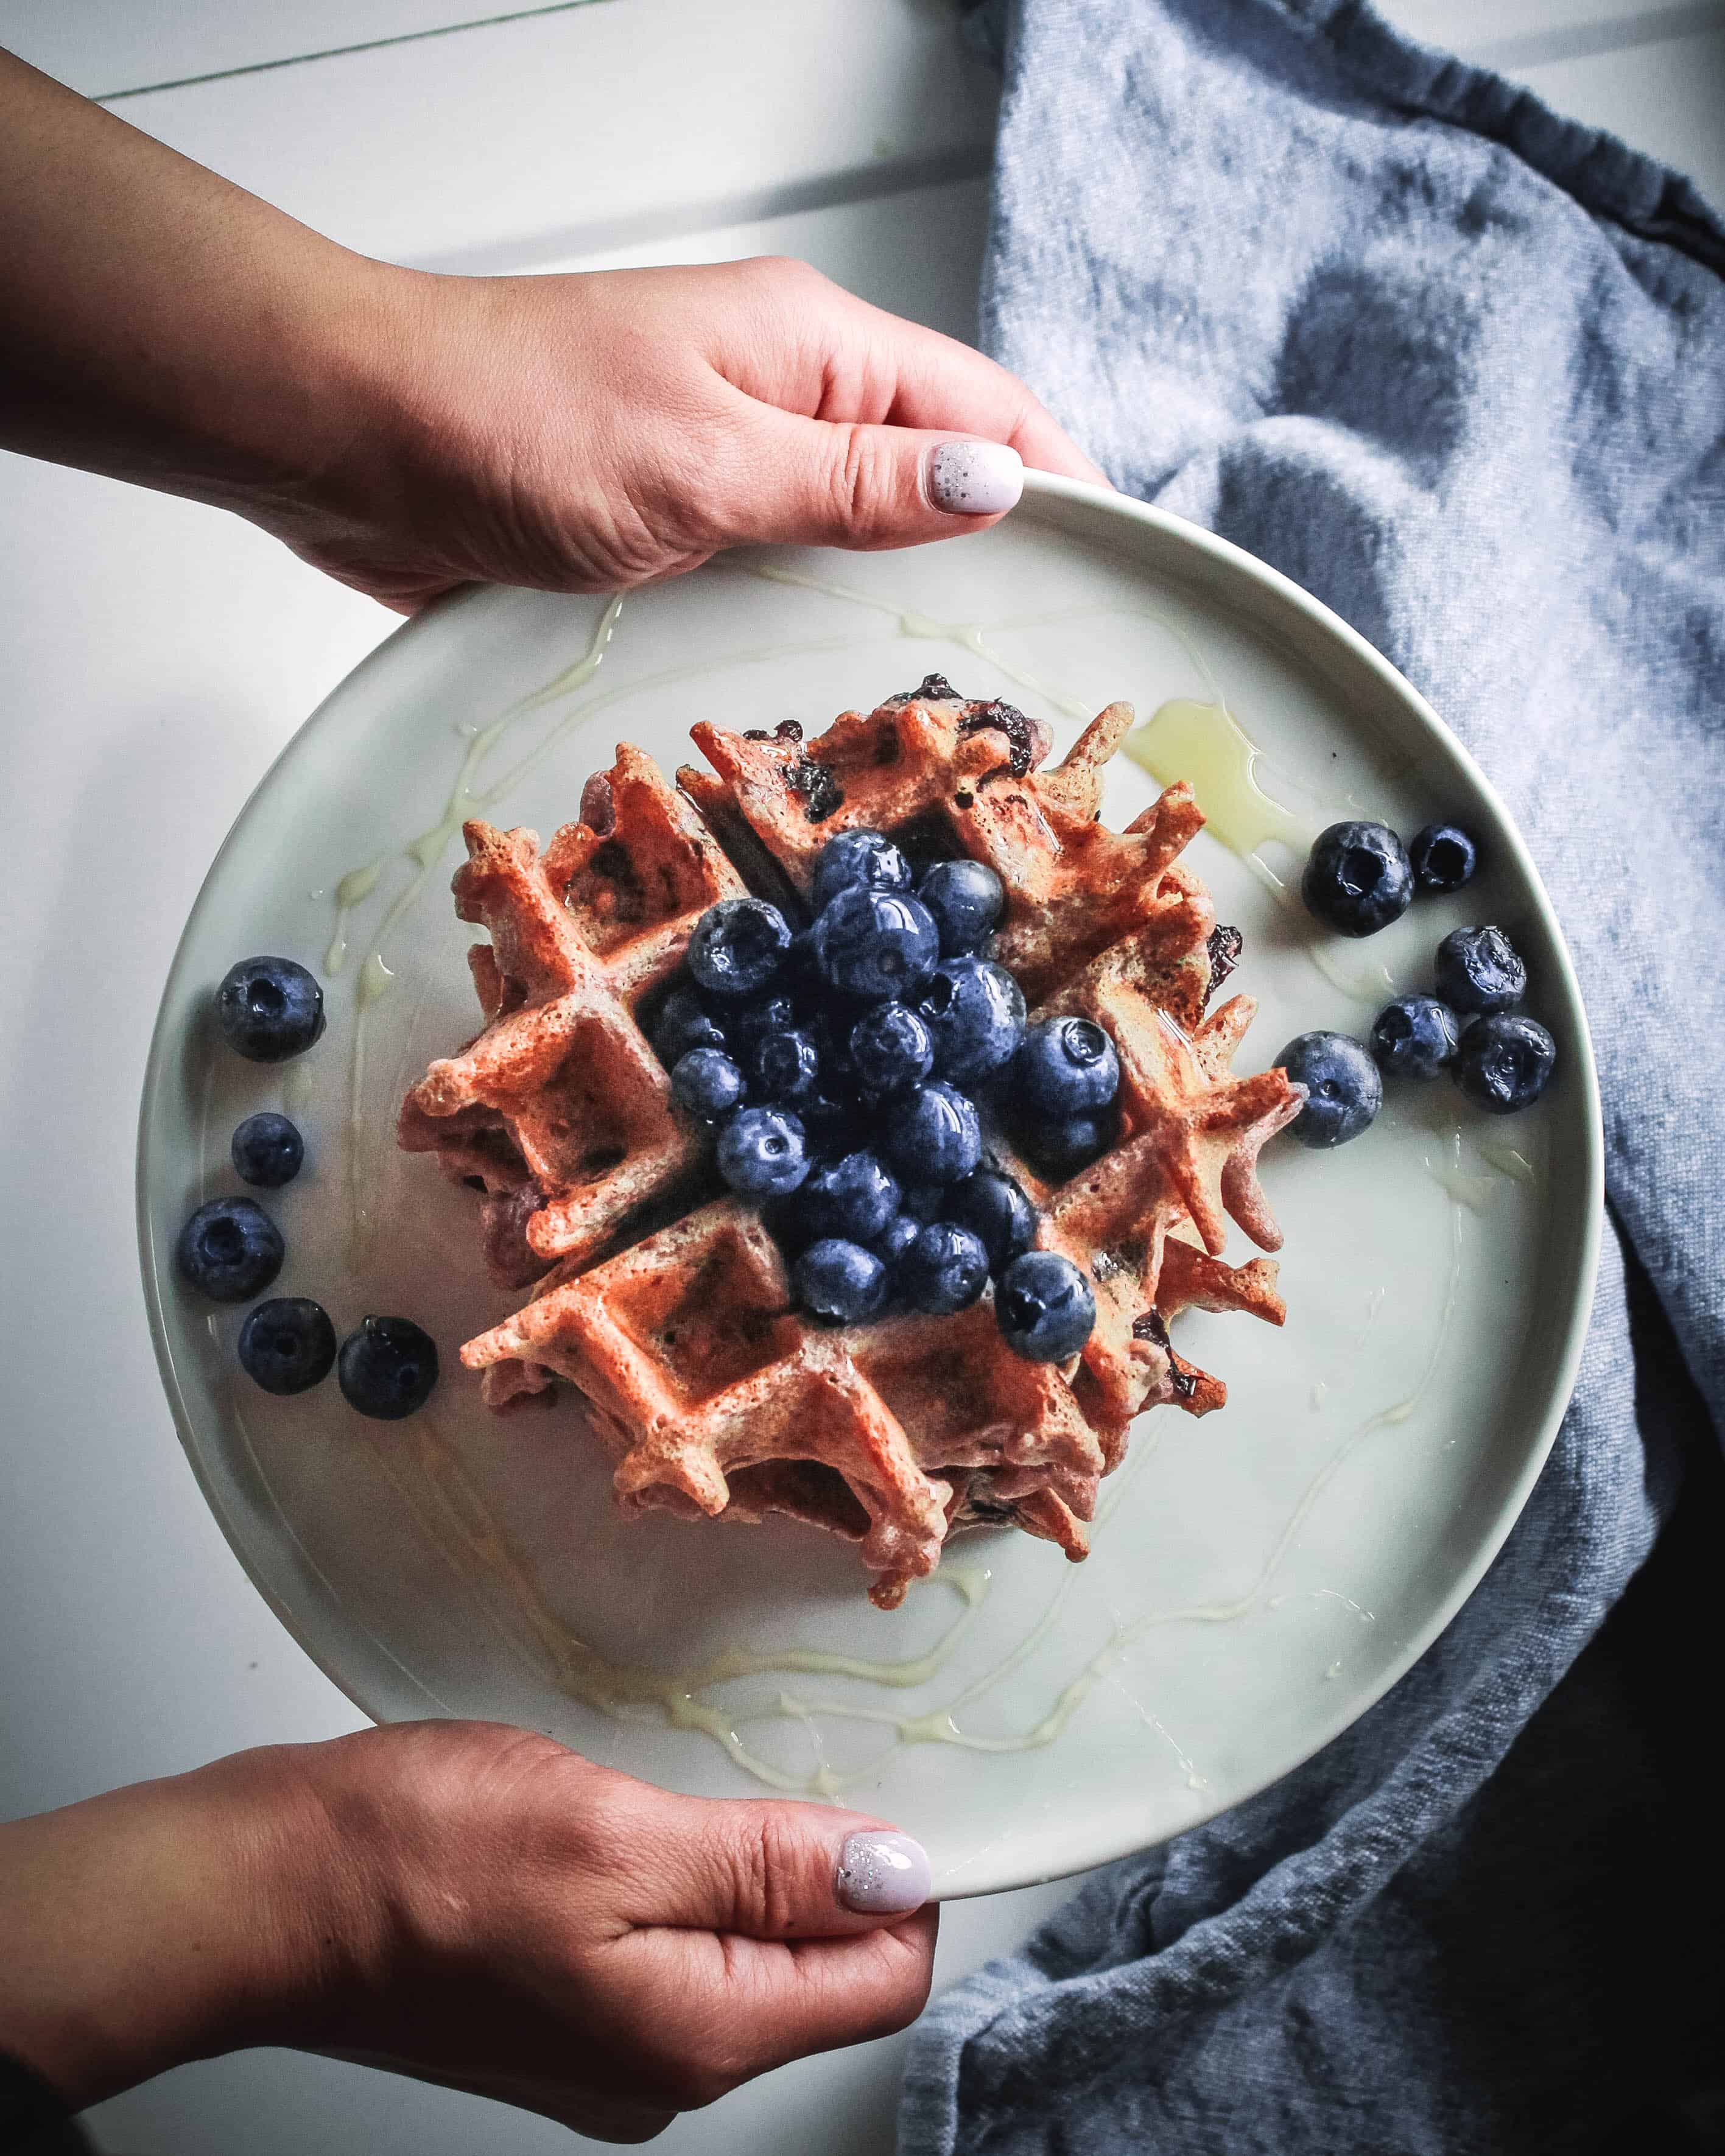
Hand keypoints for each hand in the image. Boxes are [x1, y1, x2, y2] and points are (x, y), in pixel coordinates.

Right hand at [0, 1722, 936, 2140]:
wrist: (270, 1889)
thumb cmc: (419, 1861)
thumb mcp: (616, 1839)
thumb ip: (769, 1864)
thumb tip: (898, 1876)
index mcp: (702, 2035)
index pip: (884, 1977)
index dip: (898, 1876)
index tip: (871, 1781)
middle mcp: (672, 2062)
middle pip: (824, 1966)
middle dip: (825, 1863)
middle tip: (771, 1765)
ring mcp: (618, 2039)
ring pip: (754, 1944)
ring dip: (754, 1858)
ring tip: (700, 1781)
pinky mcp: (573, 2000)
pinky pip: (685, 1937)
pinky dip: (692, 1870)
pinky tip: (646, 1813)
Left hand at [264, 255, 1108, 609]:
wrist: (358, 437)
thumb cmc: (514, 423)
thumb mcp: (708, 461)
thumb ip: (852, 482)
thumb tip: (993, 484)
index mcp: (814, 346)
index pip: (984, 409)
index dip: (1060, 483)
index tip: (1118, 569)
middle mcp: (781, 394)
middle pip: (928, 469)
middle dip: (990, 550)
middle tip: (1038, 657)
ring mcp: (726, 455)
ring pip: (852, 524)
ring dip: (898, 590)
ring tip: (954, 683)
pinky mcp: (672, 516)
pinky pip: (775, 561)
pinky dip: (813, 612)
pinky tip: (829, 677)